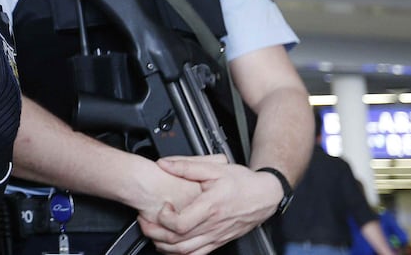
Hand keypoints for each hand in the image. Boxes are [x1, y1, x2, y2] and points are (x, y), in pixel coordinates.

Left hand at [137, 155, 277, 254]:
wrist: (265, 196)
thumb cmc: (243, 182)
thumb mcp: (215, 168)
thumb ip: (187, 166)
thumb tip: (164, 163)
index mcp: (210, 207)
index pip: (180, 224)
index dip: (164, 218)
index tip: (162, 205)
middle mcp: (213, 226)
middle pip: (177, 240)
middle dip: (155, 233)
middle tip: (145, 221)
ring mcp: (216, 236)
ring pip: (185, 252)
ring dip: (164, 246)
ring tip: (153, 233)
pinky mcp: (218, 241)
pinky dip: (180, 254)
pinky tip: (171, 246)